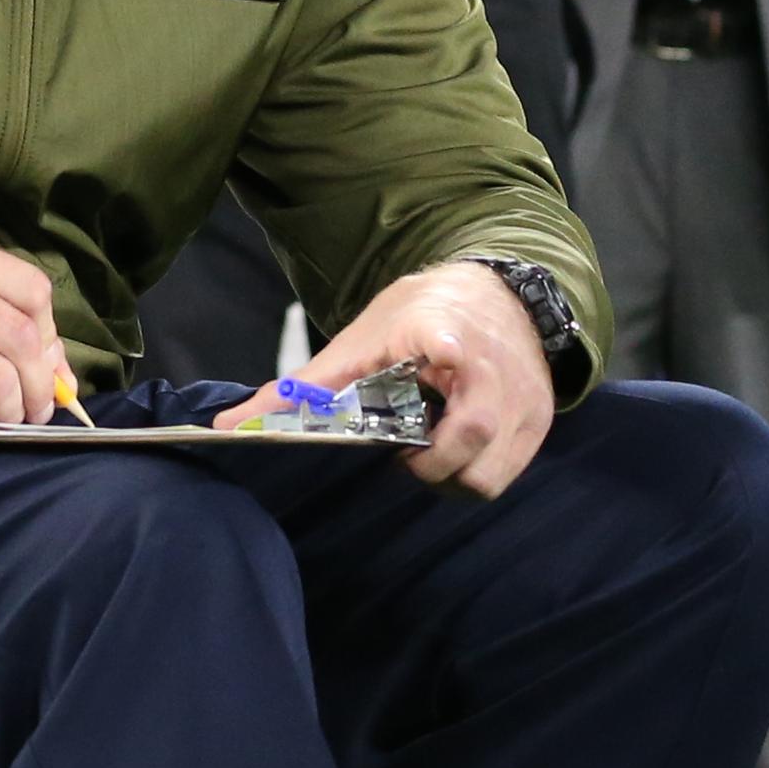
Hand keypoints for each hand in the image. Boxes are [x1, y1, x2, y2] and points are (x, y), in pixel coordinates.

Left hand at [215, 262, 552, 495]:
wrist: (495, 291)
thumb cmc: (420, 316)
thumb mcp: (360, 340)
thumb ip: (302, 390)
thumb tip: (229, 429)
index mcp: (444, 333)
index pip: (457, 348)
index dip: (452, 355)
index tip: (441, 357)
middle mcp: (492, 367)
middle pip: (470, 440)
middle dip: (430, 466)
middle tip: (406, 451)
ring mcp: (522, 396)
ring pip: (489, 472)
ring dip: (454, 476)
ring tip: (430, 450)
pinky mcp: (539, 417)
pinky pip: (507, 470)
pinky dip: (478, 470)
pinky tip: (456, 445)